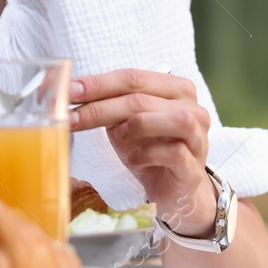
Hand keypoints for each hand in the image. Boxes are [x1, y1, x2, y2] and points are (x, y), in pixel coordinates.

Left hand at [70, 68, 213, 236]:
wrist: (171, 189)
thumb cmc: (147, 149)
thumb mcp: (123, 122)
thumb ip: (106, 105)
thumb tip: (70, 93)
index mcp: (174, 88)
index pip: (132, 78)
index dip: (97, 84)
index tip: (68, 90)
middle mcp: (193, 108)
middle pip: (142, 99)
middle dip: (100, 107)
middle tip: (71, 117)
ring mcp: (199, 137)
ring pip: (171, 119)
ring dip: (135, 126)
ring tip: (118, 136)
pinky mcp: (195, 166)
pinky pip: (174, 152)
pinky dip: (147, 153)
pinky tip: (135, 158)